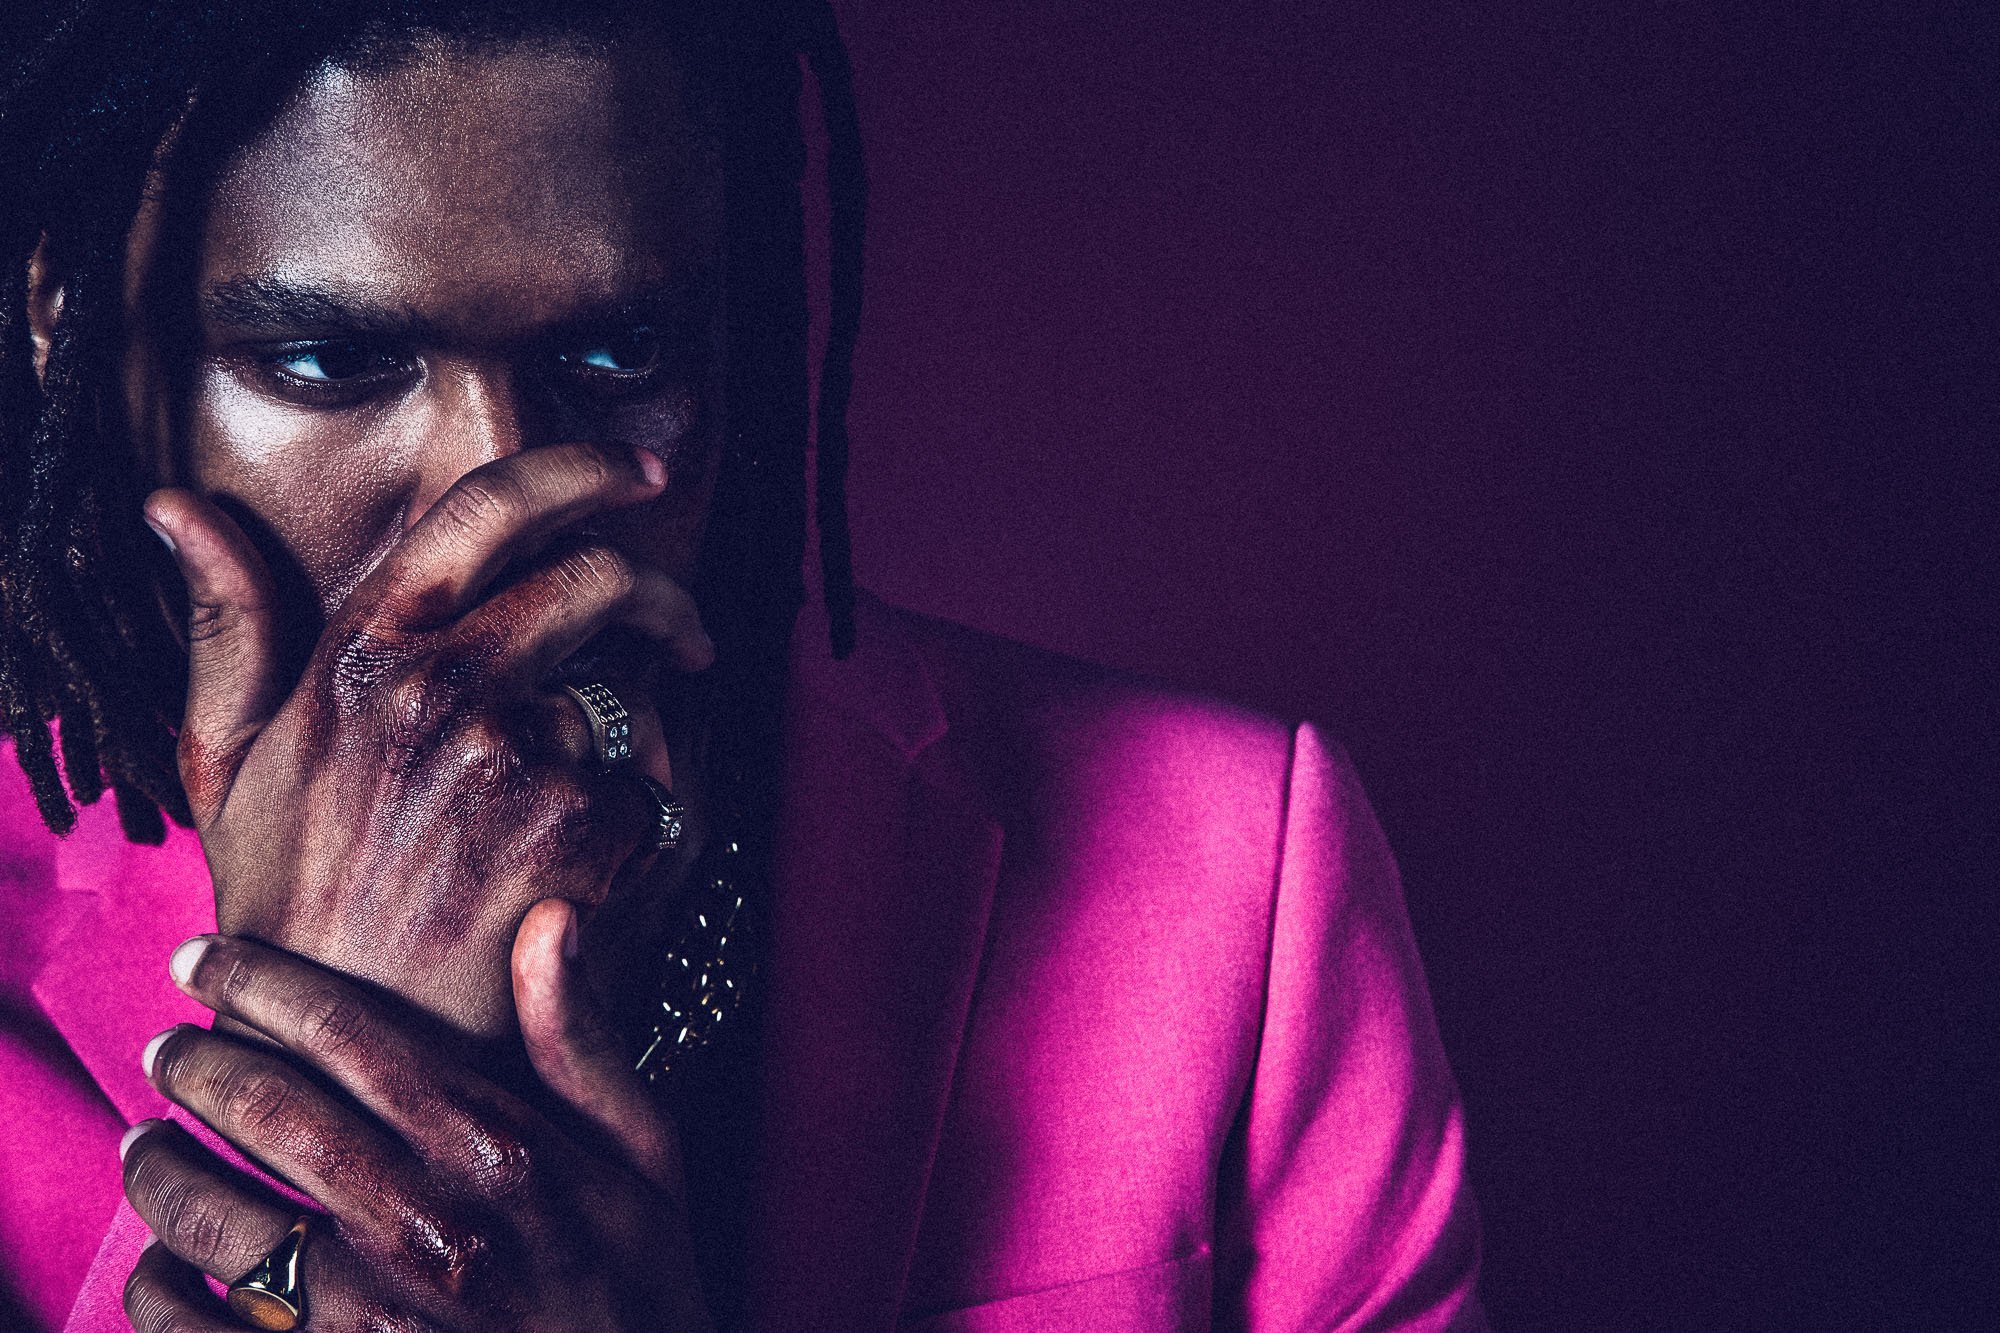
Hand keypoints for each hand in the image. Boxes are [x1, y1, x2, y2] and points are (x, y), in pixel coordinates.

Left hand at [121, 907, 712, 1331]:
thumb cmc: (636, 1283)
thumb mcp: (643, 1153)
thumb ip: (582, 1040)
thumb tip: (551, 917)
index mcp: (501, 1150)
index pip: (348, 1032)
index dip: (257, 981)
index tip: (201, 958)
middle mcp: (427, 1224)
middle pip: (265, 1109)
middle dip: (193, 1065)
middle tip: (166, 1049)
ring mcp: (369, 1314)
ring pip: (212, 1218)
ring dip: (160, 1171)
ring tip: (148, 1146)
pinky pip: (195, 1329)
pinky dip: (157, 1289)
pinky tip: (161, 1264)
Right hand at [143, 440, 714, 1039]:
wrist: (339, 1051)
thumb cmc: (289, 906)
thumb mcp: (223, 763)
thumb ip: (229, 627)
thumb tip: (182, 508)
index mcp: (364, 652)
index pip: (486, 509)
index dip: (576, 472)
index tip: (635, 473)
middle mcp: (443, 683)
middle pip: (598, 582)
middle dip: (663, 603)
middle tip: (689, 640)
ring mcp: (517, 751)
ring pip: (623, 703)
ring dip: (625, 744)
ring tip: (568, 824)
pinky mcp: (578, 823)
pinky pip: (647, 794)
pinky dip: (633, 830)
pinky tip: (574, 883)